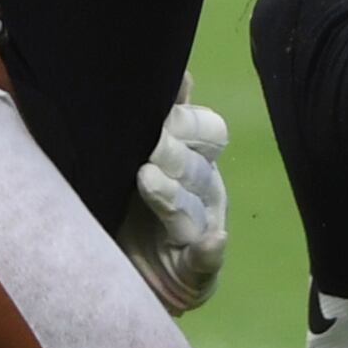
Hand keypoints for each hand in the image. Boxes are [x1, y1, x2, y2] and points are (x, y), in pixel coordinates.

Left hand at [119, 81, 230, 313]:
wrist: (138, 276)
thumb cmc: (136, 206)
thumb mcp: (139, 158)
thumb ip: (156, 119)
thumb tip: (178, 71)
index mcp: (196, 162)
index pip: (209, 131)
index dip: (189, 118)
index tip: (162, 109)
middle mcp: (204, 193)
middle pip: (198, 165)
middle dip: (174, 152)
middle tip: (149, 144)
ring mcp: (201, 231)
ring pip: (192, 208)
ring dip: (172, 194)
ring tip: (146, 179)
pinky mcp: (196, 271)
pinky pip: (206, 259)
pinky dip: (209, 251)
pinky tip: (211, 242)